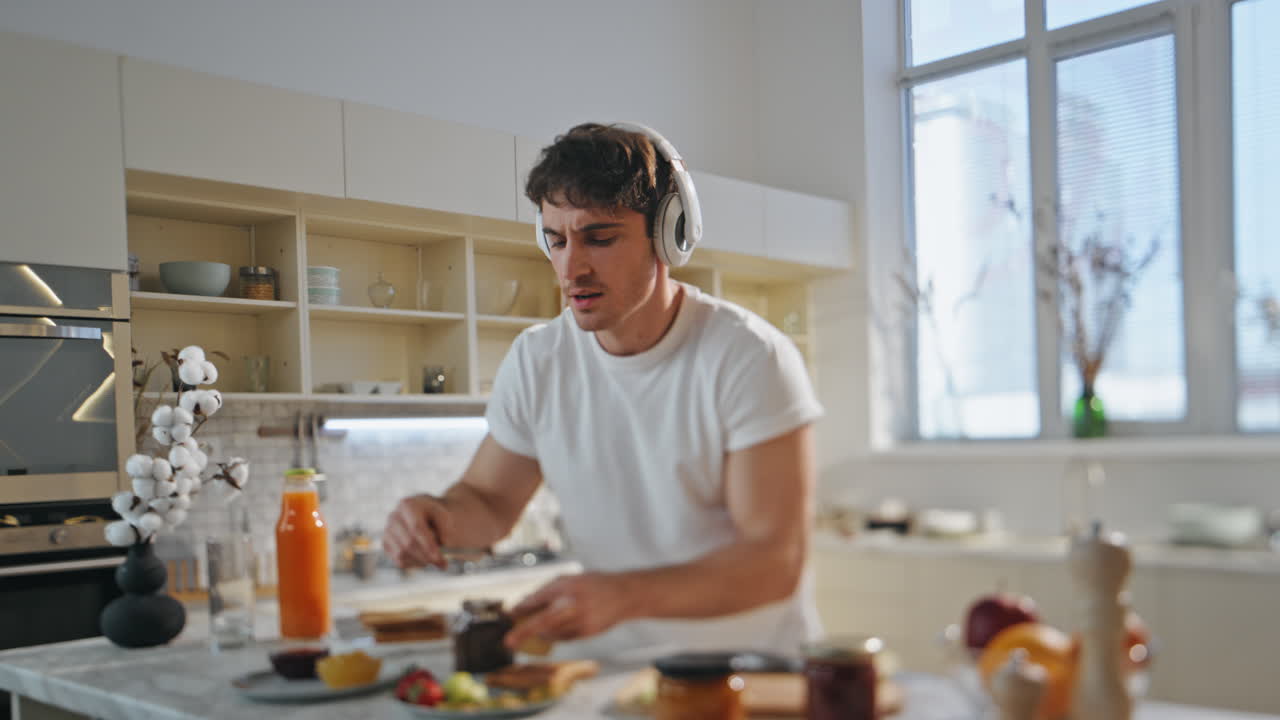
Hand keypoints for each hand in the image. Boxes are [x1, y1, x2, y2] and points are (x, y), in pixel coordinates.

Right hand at [383, 494, 456, 568]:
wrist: (424, 514)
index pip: (416, 528)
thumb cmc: (435, 516)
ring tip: (435, 559)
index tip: (439, 558)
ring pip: (402, 554)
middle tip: (443, 564)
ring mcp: (387, 531)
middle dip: (426, 556)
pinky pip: (399, 560)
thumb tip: (443, 543)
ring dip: (421, 561)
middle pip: (408, 543)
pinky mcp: (386, 544)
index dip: (428, 544)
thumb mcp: (445, 516)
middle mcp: (393, 517)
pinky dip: (414, 564)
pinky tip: (425, 559)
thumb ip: (446, 528)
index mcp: (407, 505)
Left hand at [504, 573, 634, 648]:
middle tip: (509, 642)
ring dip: (541, 633)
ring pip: (552, 633)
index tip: (509, 615)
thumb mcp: (570, 579)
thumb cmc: (594, 585)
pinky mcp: (587, 631)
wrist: (623, 595)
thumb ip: (548, 590)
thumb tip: (524, 605)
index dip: (521, 608)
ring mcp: (581, 619)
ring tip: (540, 627)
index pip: (538, 598)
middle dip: (523, 632)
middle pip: (543, 621)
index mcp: (566, 585)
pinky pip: (564, 638)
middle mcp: (573, 603)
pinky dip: (557, 635)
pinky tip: (562, 626)